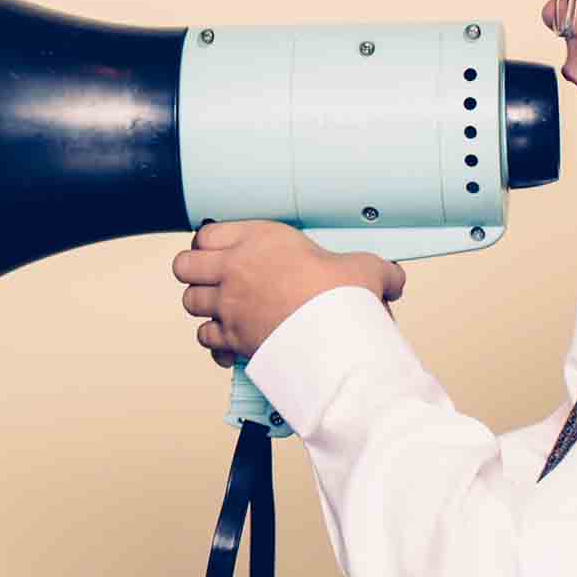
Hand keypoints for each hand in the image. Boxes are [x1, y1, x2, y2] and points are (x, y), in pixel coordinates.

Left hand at [173, 219, 406, 362]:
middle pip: (184, 265)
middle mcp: (234, 269)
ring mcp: (228, 305)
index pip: (207, 233)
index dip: (209, 243)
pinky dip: (214, 343)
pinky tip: (229, 343)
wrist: (333, 337)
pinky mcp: (231, 337)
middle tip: (213, 279)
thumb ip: (375, 270)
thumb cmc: (341, 298)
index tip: (219, 251)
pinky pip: (205, 339)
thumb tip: (392, 279)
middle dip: (195, 273)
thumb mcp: (365, 269)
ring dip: (204, 307)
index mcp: (259, 239)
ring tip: (222, 310)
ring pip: (190, 301)